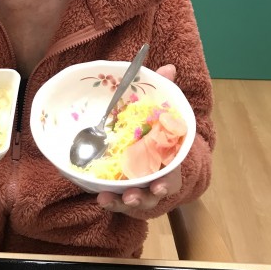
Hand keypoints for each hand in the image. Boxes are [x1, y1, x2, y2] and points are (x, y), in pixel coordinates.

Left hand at [97, 63, 180, 213]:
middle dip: (143, 196)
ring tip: (108, 199)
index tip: (157, 184)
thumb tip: (168, 67)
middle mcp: (157, 179)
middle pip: (153, 194)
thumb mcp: (161, 110)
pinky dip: (111, 201)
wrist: (154, 148)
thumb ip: (165, 91)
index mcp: (169, 161)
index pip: (171, 173)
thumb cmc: (158, 129)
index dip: (165, 181)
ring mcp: (141, 188)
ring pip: (135, 200)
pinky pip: (118, 200)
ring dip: (123, 202)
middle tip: (131, 194)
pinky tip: (99, 198)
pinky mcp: (124, 192)